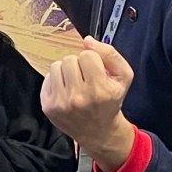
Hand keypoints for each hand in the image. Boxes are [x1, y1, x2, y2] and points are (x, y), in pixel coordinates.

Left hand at [41, 37, 135, 171]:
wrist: (98, 130)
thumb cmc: (110, 101)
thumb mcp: (123, 77)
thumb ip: (110, 54)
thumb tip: (87, 41)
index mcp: (99, 90)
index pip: (87, 55)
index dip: (93, 61)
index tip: (96, 73)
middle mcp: (78, 98)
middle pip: (70, 59)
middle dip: (78, 66)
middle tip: (85, 79)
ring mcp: (61, 103)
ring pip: (56, 66)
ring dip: (66, 72)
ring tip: (75, 84)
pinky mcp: (48, 106)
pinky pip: (47, 78)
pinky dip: (56, 81)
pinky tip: (66, 91)